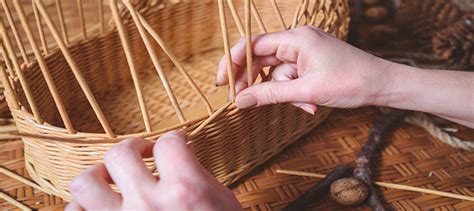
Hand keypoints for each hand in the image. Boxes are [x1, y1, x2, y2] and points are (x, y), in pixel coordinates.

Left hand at [66, 131, 241, 210]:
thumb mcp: (222, 204)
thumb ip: (198, 178)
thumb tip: (180, 157)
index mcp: (184, 190)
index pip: (168, 143)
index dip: (174, 140)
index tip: (175, 145)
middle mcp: (149, 204)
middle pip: (120, 154)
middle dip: (133, 148)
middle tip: (143, 153)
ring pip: (85, 183)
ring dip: (97, 176)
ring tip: (110, 179)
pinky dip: (81, 209)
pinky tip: (97, 208)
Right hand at [216, 26, 392, 113]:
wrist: (383, 85)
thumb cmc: (351, 82)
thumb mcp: (305, 91)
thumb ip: (269, 95)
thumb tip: (239, 100)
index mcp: (296, 38)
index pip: (252, 45)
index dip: (233, 63)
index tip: (222, 82)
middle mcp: (297, 41)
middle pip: (262, 60)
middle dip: (255, 82)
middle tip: (241, 101)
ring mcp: (304, 52)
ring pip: (277, 73)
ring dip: (284, 93)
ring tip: (306, 106)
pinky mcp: (311, 64)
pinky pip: (291, 78)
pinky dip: (295, 93)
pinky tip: (311, 106)